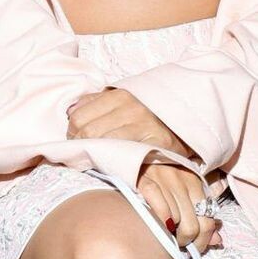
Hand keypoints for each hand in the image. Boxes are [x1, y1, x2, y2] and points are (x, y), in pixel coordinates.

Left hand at [65, 86, 194, 158]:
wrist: (186, 126)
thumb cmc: (149, 118)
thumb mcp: (124, 103)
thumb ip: (96, 103)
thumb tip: (71, 110)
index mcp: (119, 95)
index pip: (79, 115)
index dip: (73, 132)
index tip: (78, 141)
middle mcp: (130, 105)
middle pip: (86, 130)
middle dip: (81, 145)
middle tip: (86, 153)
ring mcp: (142, 123)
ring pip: (100, 143)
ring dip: (94, 155)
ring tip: (98, 159)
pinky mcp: (153, 140)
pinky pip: (121, 154)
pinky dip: (111, 161)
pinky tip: (112, 164)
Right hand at [137, 158, 222, 253]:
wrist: (139, 156)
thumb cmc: (165, 178)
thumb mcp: (188, 192)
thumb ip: (204, 215)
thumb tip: (217, 240)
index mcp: (196, 183)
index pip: (207, 221)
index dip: (202, 241)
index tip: (193, 249)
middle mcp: (182, 180)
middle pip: (191, 226)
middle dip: (185, 242)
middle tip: (178, 244)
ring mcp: (163, 180)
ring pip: (174, 221)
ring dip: (169, 234)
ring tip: (165, 233)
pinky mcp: (145, 181)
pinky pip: (159, 209)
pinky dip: (159, 221)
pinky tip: (156, 223)